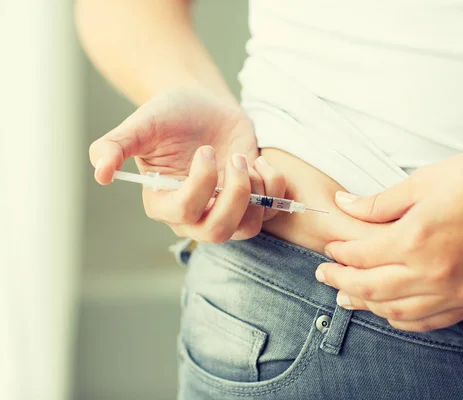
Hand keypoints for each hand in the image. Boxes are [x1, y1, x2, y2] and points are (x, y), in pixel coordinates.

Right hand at [89, 88, 284, 241]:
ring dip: (255, 193)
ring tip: (246, 161)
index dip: (201, 184)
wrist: (203, 106)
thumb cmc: (171, 114)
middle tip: (234, 160)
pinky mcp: (251, 200)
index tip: (206, 150)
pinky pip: (270, 211)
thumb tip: (100, 173)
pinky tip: (259, 162)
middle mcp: (194, 215)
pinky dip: (273, 187)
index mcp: (163, 202)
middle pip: (217, 231)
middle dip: (234, 196)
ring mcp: (224, 210)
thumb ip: (115, 145)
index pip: (183, 213)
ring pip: (247, 229)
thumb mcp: (142, 123)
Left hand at [316, 143, 462, 331]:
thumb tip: (344, 205)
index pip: (361, 255)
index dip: (339, 252)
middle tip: (324, 274)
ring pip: (396, 311)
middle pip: (371, 288)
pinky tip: (388, 310)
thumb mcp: (425, 180)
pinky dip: (402, 319)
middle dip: (340, 281)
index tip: (330, 247)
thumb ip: (379, 202)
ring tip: (347, 296)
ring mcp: (457, 292)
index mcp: (416, 237)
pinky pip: (429, 322)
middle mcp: (434, 272)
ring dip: (366, 304)